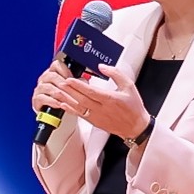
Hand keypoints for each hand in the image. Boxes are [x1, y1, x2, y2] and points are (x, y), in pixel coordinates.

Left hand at [34, 66, 153, 140]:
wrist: (135, 126)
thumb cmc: (133, 106)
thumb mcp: (129, 86)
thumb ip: (116, 74)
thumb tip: (102, 67)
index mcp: (111, 99)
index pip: (91, 92)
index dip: (78, 85)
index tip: (69, 79)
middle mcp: (102, 109)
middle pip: (82, 99)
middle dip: (69, 91)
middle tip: (60, 82)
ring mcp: (97, 117)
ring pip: (78, 107)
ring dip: (67, 99)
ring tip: (58, 92)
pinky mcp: (95, 122)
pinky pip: (80, 115)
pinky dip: (70, 110)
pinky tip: (63, 105)